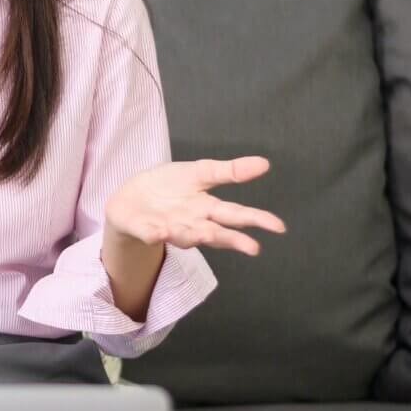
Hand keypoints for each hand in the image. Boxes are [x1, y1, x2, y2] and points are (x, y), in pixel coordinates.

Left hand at [103, 156, 285, 255]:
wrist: (131, 199)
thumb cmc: (170, 186)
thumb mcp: (199, 172)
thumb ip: (229, 171)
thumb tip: (265, 163)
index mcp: (207, 207)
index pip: (235, 213)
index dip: (256, 219)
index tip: (278, 227)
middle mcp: (193, 222)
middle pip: (217, 231)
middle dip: (234, 240)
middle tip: (253, 247)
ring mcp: (170, 228)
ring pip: (187, 236)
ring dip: (196, 236)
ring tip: (205, 234)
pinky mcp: (145, 230)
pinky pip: (151, 233)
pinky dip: (156, 233)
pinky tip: (161, 232)